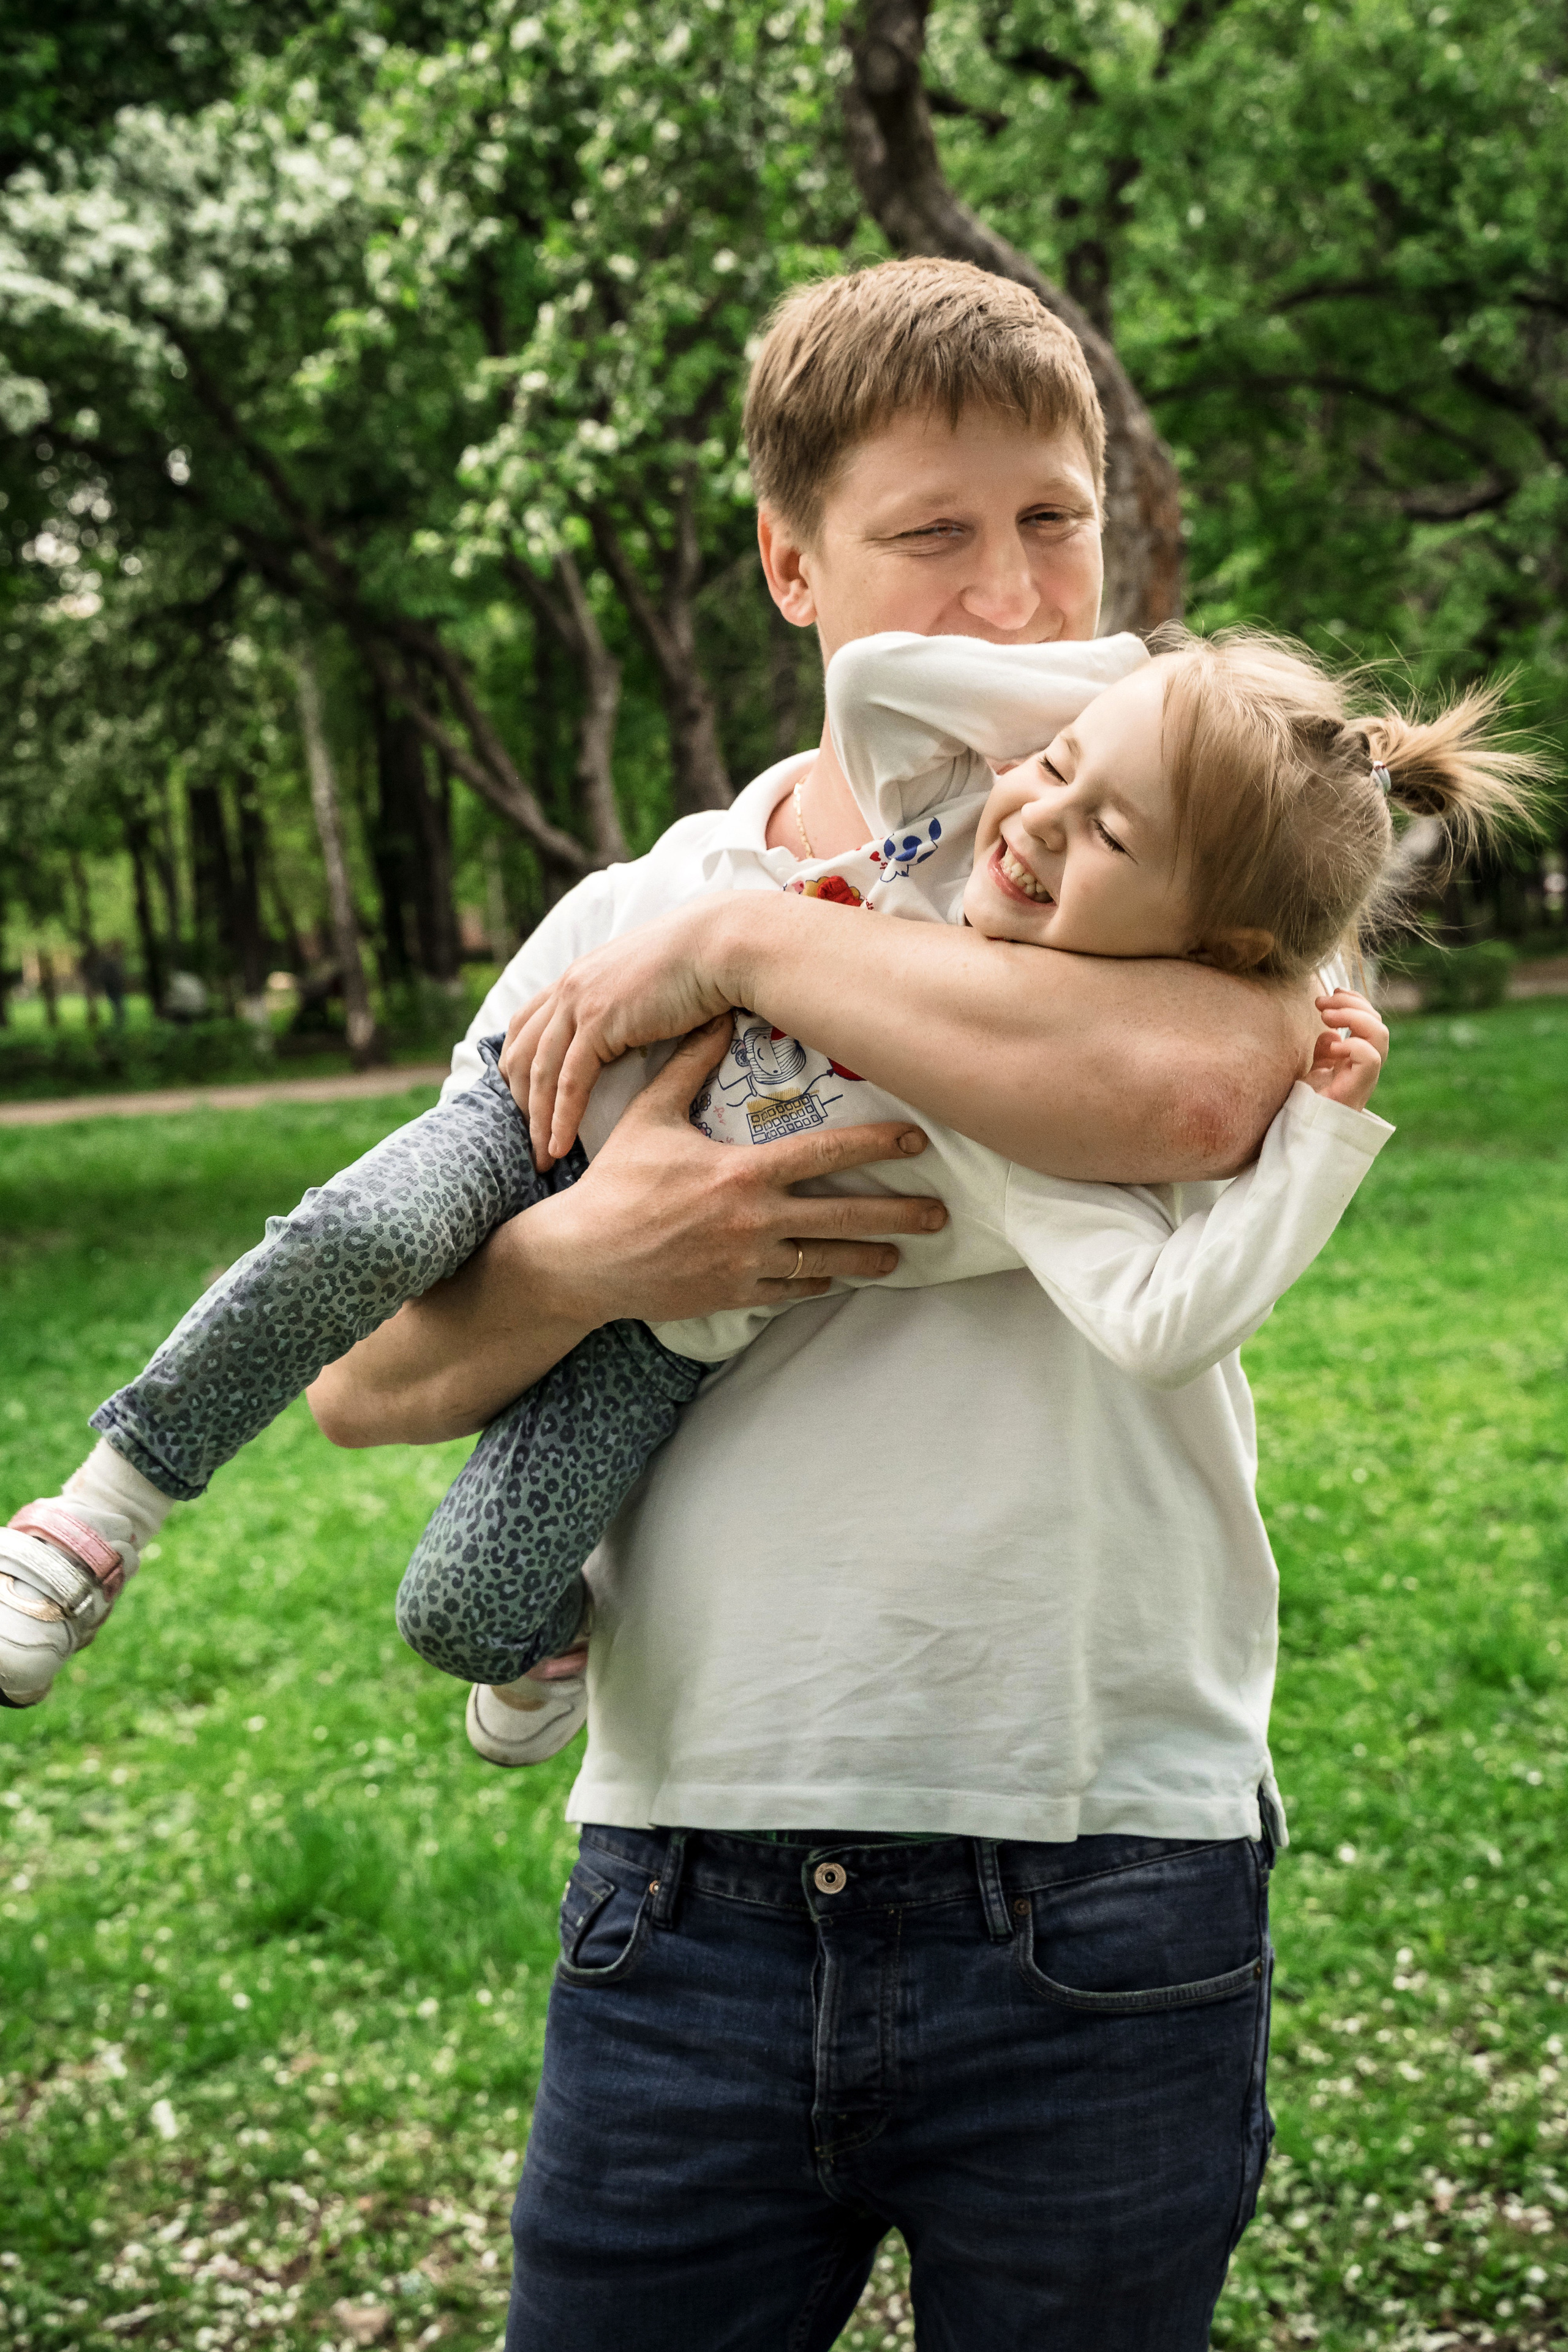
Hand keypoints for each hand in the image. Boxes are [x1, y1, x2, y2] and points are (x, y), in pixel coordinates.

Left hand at [500, 898, 746, 1165]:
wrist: (719, 947)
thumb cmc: (700, 964)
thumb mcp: (647, 984)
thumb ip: (625, 1006)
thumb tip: (631, 1035)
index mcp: (577, 977)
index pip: (526, 1025)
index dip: (520, 1067)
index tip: (526, 1104)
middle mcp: (569, 987)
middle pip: (522, 1053)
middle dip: (520, 1101)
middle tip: (528, 1141)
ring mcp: (580, 1003)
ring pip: (541, 1072)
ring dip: (537, 1120)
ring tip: (542, 1159)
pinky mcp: (599, 1022)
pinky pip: (570, 1081)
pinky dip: (561, 1118)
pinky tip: (560, 1146)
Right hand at [520, 1021, 947, 1326]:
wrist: (582, 1259)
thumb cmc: (615, 1184)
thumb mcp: (649, 1118)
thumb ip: (687, 1069)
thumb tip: (713, 1019)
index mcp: (741, 1173)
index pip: (825, 1153)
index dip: (877, 1146)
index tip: (917, 1142)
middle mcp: (754, 1220)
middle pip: (845, 1216)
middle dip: (898, 1215)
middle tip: (939, 1214)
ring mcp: (748, 1263)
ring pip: (827, 1261)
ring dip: (870, 1258)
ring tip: (903, 1258)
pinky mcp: (735, 1294)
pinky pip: (792, 1290)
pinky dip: (820, 1282)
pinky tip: (841, 1277)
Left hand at [1306, 988, 1388, 1110]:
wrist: (1305, 1130)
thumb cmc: (1311, 1102)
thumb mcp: (1317, 1068)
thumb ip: (1326, 1050)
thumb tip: (1329, 1033)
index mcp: (1360, 1058)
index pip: (1371, 1021)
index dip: (1356, 1001)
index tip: (1333, 992)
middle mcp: (1368, 1067)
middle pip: (1377, 1024)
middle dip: (1352, 1004)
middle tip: (1321, 1002)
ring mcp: (1366, 1077)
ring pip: (1379, 1036)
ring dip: (1352, 1017)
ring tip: (1324, 1015)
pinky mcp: (1358, 1088)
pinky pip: (1369, 1058)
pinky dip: (1352, 1045)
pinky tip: (1331, 1047)